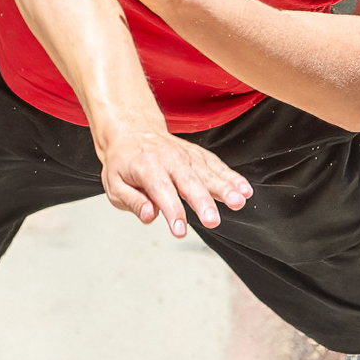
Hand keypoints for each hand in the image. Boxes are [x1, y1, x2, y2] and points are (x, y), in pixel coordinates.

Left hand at [95, 124, 251, 237]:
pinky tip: (244, 190)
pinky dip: (231, 177)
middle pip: (189, 182)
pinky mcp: (198, 156)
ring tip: (239, 201)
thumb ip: (132, 201)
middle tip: (213, 220)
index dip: (172, 211)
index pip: (161, 191)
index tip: (180, 230)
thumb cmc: (123, 161)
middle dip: (202, 202)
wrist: (132, 129)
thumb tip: (149, 216)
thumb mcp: (114, 185)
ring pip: (207, 172)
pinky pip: (216, 166)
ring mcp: (186, 156)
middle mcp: (170, 159)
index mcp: (146, 167)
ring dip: (225, 187)